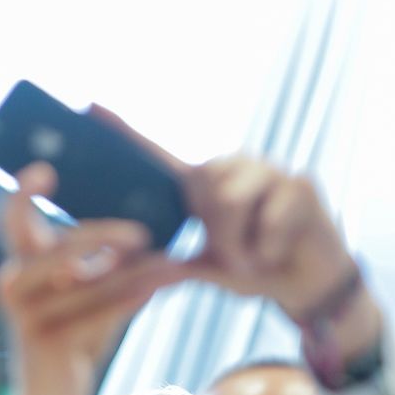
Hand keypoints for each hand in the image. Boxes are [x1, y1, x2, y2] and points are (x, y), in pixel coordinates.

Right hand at [0, 161, 184, 394]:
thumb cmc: (74, 334)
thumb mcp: (89, 291)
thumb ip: (109, 261)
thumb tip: (151, 227)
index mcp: (20, 264)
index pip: (13, 218)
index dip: (24, 191)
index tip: (47, 170)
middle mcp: (13, 284)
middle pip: (58, 246)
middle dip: (102, 236)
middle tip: (143, 233)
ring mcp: (25, 315)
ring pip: (88, 281)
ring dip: (135, 271)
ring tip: (172, 261)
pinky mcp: (46, 341)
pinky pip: (97, 312)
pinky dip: (131, 298)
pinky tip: (159, 284)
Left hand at [88, 106, 367, 326]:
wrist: (305, 286)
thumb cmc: (251, 270)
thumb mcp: (203, 269)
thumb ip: (166, 265)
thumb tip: (120, 266)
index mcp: (203, 186)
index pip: (160, 155)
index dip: (126, 134)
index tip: (89, 109)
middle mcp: (232, 168)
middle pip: (200, 186)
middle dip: (215, 233)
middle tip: (236, 257)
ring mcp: (268, 170)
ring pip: (230, 200)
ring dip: (240, 243)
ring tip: (255, 256)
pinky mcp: (301, 183)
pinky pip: (269, 219)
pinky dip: (268, 248)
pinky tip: (279, 250)